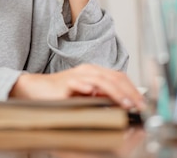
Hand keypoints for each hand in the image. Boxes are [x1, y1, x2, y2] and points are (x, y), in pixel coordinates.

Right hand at [9, 64, 145, 110]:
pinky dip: (88, 88)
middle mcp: (87, 71)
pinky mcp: (64, 84)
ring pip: (101, 80)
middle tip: (139, 105)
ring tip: (126, 103)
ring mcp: (76, 76)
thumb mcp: (84, 94)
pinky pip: (78, 84)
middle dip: (130, 92)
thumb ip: (101, 95)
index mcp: (94, 72)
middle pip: (114, 78)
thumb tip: (120, 103)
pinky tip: (96, 94)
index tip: (142, 103)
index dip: (133, 89)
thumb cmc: (58, 93)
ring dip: (116, 92)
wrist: (34, 89)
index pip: (119, 77)